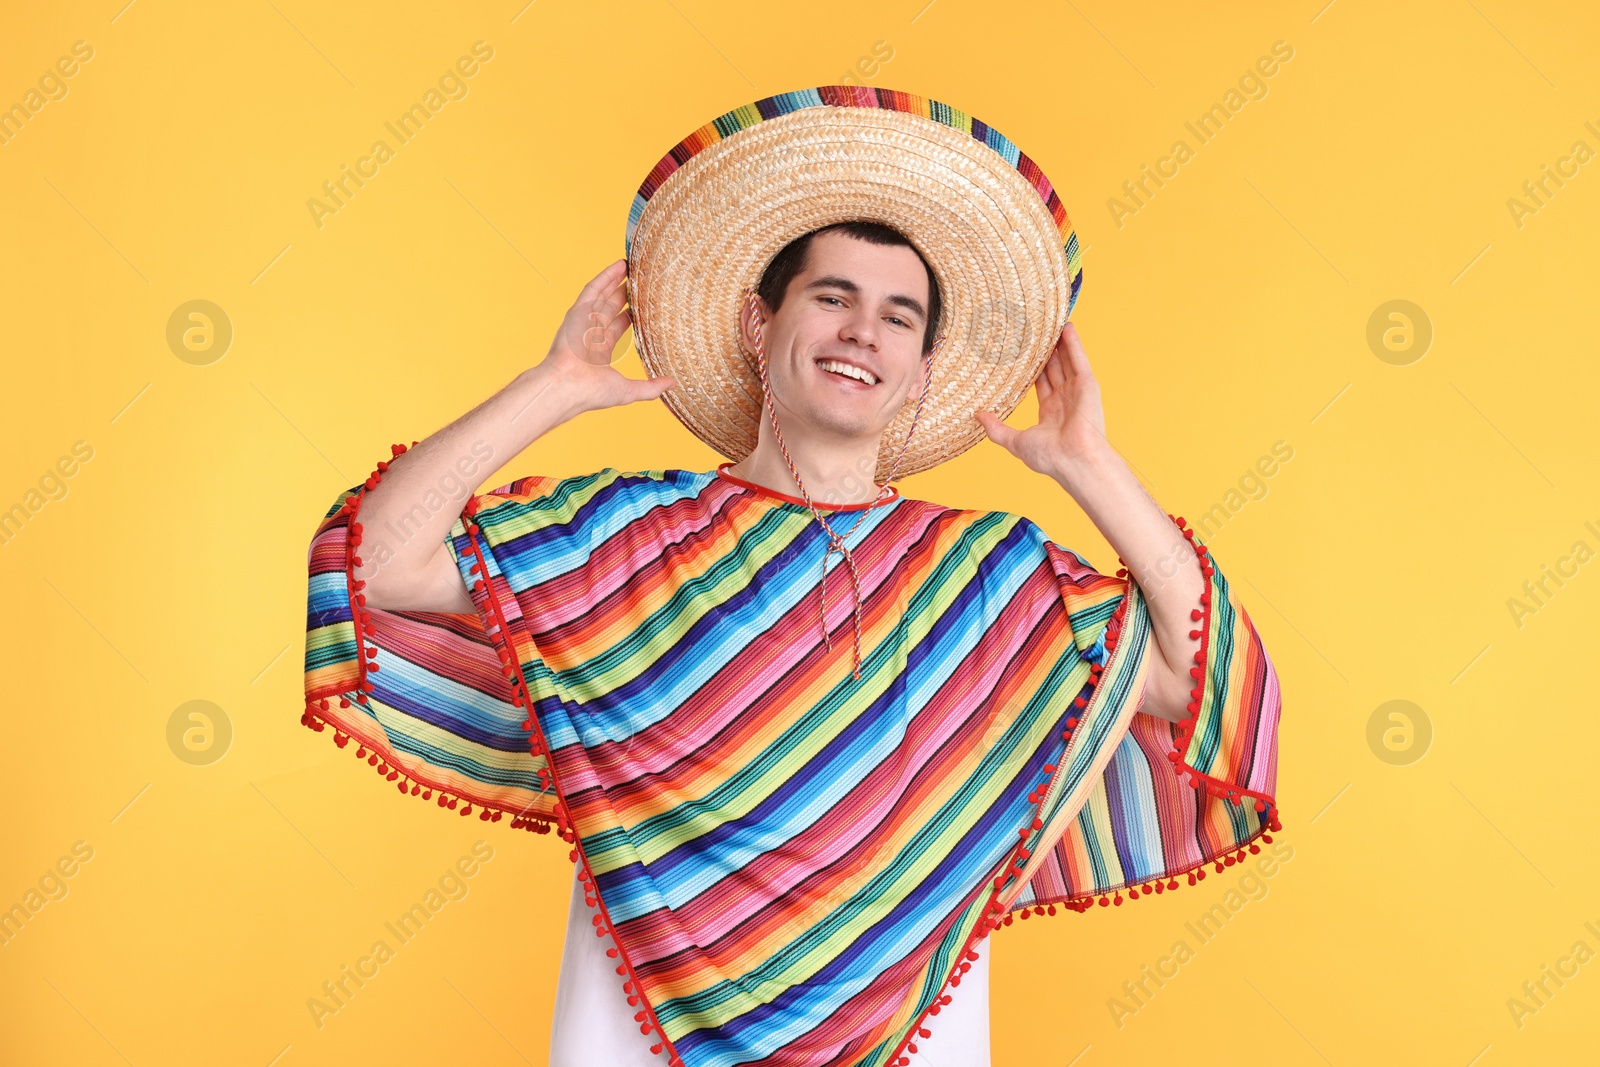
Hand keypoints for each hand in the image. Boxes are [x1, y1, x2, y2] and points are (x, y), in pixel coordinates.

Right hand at [537, 258, 676, 411]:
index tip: (643, 305)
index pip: (617, 326)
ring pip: (602, 295)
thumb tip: (673, 385)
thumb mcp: (629, 391)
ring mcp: (583, 321)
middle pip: (610, 307)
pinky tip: (619, 266)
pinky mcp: (577, 312)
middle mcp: (590, 334)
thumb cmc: (591, 393)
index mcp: (599, 351)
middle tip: (640, 281)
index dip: (629, 315)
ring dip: (616, 280)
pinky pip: (592, 289)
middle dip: (624, 294)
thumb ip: (651, 388)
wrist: (568, 386)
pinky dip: (605, 276)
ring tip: (632, 267)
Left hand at [974, 322, 1108, 482]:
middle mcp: (1065, 400)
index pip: (1040, 384)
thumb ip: (996, 428)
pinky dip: (1074, 343)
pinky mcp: (1088, 385)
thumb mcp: (1015, 441)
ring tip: (1049, 323)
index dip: (1032, 368)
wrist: (1075, 461)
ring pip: (1066, 361)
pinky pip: (1079, 360)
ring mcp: (1077, 392)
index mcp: (1051, 413)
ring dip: (1059, 343)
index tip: (1022, 353)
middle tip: (1034, 332)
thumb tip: (977, 416)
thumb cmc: (1050, 457)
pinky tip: (1066, 327)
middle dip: (1045, 351)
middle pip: (1053, 369)